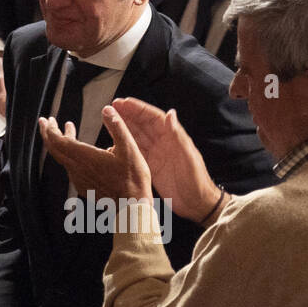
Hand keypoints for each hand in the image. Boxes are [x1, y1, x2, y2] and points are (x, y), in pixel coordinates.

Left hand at [38, 104, 152, 201]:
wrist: (132, 208)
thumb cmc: (132, 179)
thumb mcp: (130, 149)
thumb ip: (117, 127)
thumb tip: (107, 109)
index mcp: (85, 157)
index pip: (58, 141)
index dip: (50, 130)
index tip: (45, 120)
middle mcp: (77, 168)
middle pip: (55, 149)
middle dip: (49, 133)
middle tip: (47, 122)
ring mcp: (79, 178)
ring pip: (63, 157)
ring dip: (62, 142)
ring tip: (68, 129)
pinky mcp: (83, 186)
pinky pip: (70, 167)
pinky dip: (70, 154)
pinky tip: (80, 151)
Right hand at [111, 97, 218, 223]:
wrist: (197, 204)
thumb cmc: (197, 180)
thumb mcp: (188, 156)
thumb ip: (177, 135)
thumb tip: (170, 113)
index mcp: (173, 137)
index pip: (153, 117)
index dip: (138, 108)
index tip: (123, 102)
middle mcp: (163, 143)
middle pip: (142, 124)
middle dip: (127, 114)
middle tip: (111, 107)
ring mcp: (156, 154)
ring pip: (137, 136)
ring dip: (124, 127)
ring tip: (110, 119)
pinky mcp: (151, 166)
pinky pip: (135, 151)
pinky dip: (125, 145)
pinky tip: (115, 142)